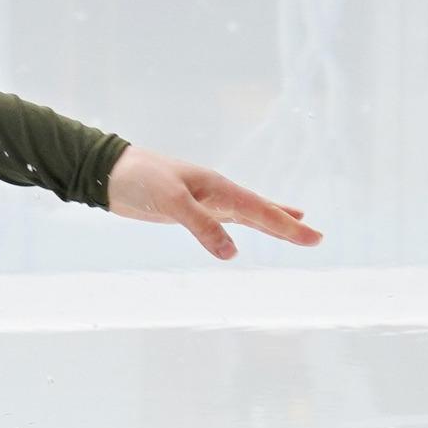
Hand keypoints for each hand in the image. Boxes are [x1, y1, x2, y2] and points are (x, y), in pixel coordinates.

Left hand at [103, 147, 318, 260]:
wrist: (110, 172)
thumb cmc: (140, 179)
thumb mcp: (172, 202)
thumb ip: (202, 226)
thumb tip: (233, 254)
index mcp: (218, 187)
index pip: (260, 210)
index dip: (288, 225)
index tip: (315, 237)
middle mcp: (217, 193)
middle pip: (261, 211)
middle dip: (288, 225)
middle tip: (318, 237)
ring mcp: (206, 202)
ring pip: (246, 215)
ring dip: (270, 221)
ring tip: (297, 225)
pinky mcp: (191, 211)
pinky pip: (225, 221)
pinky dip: (241, 226)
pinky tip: (242, 233)